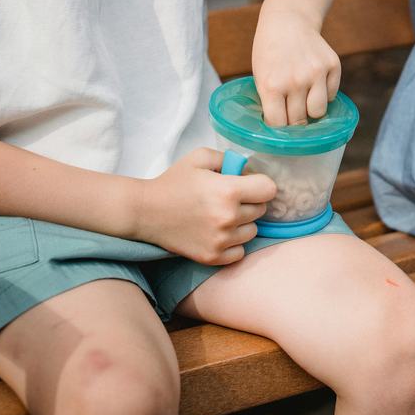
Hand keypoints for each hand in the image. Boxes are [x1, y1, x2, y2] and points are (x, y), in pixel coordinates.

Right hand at [133, 148, 274, 264]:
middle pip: (261, 210)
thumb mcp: (200, 157)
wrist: (145, 211)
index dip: (260, 184)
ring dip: (242, 223)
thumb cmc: (173, 182)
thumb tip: (249, 171)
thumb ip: (230, 159)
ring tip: (221, 215)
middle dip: (250, 202)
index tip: (249, 184)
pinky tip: (217, 232)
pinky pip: (240, 251)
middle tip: (228, 198)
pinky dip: (233, 243)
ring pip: (252, 231)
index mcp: (228, 190)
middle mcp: (228, 217)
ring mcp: (221, 240)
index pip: (269, 190)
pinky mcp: (213, 257)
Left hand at [252, 8, 340, 126]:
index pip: (278, 124)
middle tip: (291, 111)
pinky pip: (332, 94)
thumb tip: (282, 131)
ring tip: (304, 100)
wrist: (288, 21)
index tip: (279, 126)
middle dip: (295, 120)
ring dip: (311, 110)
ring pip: (318, 111)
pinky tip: (314, 82)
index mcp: (272, 85)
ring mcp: (316, 73)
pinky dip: (324, 93)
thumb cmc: (269, 52)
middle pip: (299, 121)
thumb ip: (270, 101)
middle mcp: (295, 81)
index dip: (278, 128)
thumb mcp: (260, 76)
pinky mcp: (332, 66)